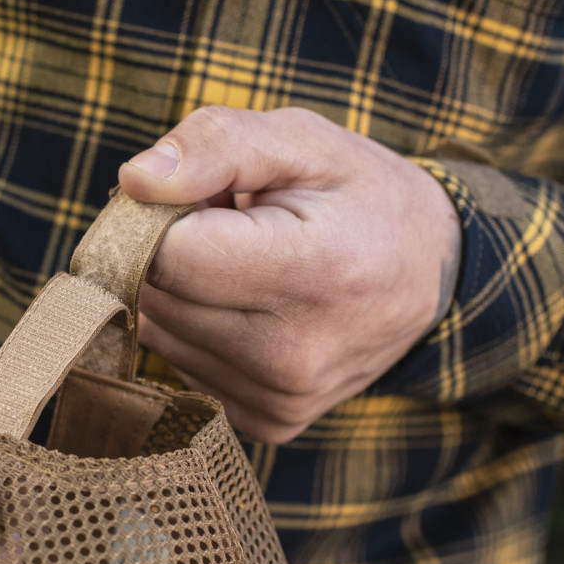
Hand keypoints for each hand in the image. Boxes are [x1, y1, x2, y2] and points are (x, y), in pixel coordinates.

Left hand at [118, 105, 460, 441]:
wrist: (430, 276)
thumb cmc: (358, 198)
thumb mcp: (303, 141)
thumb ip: (216, 145)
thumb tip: (133, 181)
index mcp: (313, 273)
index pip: (169, 257)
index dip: (156, 217)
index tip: (188, 198)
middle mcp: (294, 355)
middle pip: (158, 299)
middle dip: (166, 253)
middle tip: (220, 226)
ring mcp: (281, 398)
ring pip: (160, 337)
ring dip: (178, 294)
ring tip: (238, 265)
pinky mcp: (270, 422)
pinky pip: (182, 369)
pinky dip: (195, 334)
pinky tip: (244, 308)